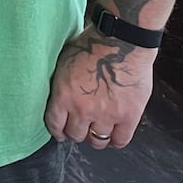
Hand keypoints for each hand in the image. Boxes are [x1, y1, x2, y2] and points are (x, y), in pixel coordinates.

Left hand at [44, 29, 154, 149]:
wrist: (121, 41)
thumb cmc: (92, 44)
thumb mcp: (63, 61)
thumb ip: (61, 83)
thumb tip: (58, 94)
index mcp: (63, 95)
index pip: (54, 124)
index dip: (57, 130)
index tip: (60, 132)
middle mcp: (82, 109)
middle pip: (75, 135)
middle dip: (76, 132)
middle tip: (80, 127)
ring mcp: (106, 115)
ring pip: (97, 141)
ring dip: (95, 137)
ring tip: (97, 130)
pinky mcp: (128, 116)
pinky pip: (121, 140)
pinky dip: (116, 141)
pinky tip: (114, 134)